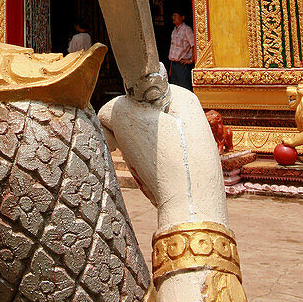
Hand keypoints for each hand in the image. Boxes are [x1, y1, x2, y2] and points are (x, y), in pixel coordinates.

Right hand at [99, 87, 231, 301]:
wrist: (191, 208)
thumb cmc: (163, 157)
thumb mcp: (125, 118)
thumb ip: (110, 107)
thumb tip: (109, 118)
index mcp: (182, 96)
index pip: (136, 94)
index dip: (123, 111)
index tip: (124, 131)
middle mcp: (191, 116)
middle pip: (141, 119)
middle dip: (131, 138)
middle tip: (137, 153)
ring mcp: (193, 144)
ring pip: (148, 143)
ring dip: (139, 157)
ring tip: (148, 171)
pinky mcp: (192, 168)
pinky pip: (160, 163)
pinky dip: (151, 172)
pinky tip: (157, 183)